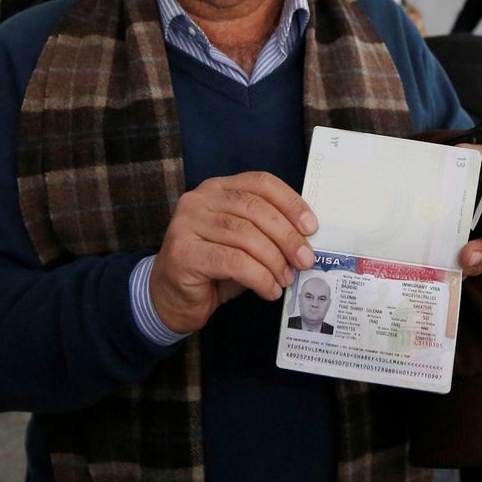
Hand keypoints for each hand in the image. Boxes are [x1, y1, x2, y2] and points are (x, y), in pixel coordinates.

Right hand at [150, 171, 317, 334]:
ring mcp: (186, 224)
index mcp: (217, 188)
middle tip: (305, 260)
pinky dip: (258, 277)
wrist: (171, 298)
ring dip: (274, 260)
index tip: (311, 226)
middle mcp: (199, 200)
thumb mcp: (243, 242)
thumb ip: (266, 232)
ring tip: (285, 279)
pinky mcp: (183, 253)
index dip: (290, 202)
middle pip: (254, 209)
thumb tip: (306, 239)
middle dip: (287, 236)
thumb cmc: (213, 269)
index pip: (260, 183)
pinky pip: (233, 261)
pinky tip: (268, 290)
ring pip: (245, 235)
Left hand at [453, 143, 481, 277]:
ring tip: (459, 264)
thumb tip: (478, 156)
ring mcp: (481, 241)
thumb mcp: (469, 155)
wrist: (441, 181)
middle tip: (468, 256)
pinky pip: (469, 268)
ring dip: (475, 265)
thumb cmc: (461, 168)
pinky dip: (462, 271)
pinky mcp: (464, 252)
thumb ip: (476, 154)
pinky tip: (450, 270)